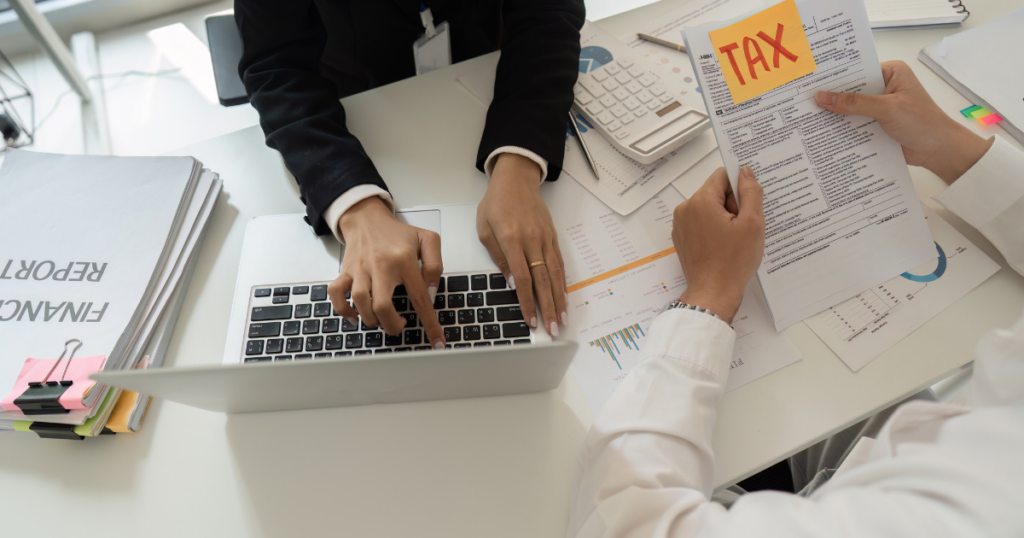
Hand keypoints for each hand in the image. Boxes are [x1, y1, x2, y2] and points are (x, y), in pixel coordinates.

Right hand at [328, 197, 445, 347]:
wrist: (367, 218)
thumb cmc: (398, 233)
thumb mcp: (427, 240)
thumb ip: (435, 265)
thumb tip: (430, 293)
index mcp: (404, 260)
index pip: (420, 298)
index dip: (429, 323)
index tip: (437, 342)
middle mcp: (380, 266)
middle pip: (382, 306)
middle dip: (392, 326)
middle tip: (400, 325)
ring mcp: (360, 270)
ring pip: (360, 303)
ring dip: (372, 320)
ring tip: (382, 320)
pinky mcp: (345, 272)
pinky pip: (336, 294)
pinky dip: (343, 310)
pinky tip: (355, 317)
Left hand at [477, 153, 566, 336]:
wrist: (516, 180)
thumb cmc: (496, 203)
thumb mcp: (485, 229)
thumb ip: (499, 257)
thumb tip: (511, 283)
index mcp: (512, 240)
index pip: (522, 278)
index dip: (526, 301)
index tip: (530, 320)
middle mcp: (532, 241)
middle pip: (543, 280)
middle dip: (547, 307)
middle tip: (552, 329)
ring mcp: (545, 239)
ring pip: (555, 274)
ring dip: (559, 299)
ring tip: (562, 319)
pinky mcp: (553, 237)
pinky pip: (560, 263)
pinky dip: (563, 282)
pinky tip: (564, 297)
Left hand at [672, 167, 764, 323]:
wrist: (713, 293)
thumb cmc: (733, 261)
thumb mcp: (752, 223)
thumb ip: (751, 192)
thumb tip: (746, 171)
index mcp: (700, 201)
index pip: (723, 176)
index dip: (739, 188)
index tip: (747, 205)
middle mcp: (685, 208)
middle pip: (715, 192)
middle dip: (732, 205)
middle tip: (741, 227)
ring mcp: (680, 224)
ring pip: (708, 207)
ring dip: (724, 217)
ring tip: (732, 239)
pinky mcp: (681, 237)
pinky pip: (700, 222)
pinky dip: (713, 228)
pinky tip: (723, 245)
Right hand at [815, 60, 992, 184]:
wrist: (938, 150)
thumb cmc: (923, 123)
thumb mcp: (887, 108)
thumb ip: (854, 103)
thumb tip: (823, 97)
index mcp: (891, 72)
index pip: (857, 70)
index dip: (836, 76)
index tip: (812, 81)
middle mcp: (884, 86)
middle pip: (851, 90)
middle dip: (832, 97)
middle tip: (804, 100)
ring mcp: (879, 107)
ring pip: (851, 108)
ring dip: (836, 115)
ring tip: (808, 116)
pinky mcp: (876, 124)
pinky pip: (854, 124)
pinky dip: (843, 128)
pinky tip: (824, 131)